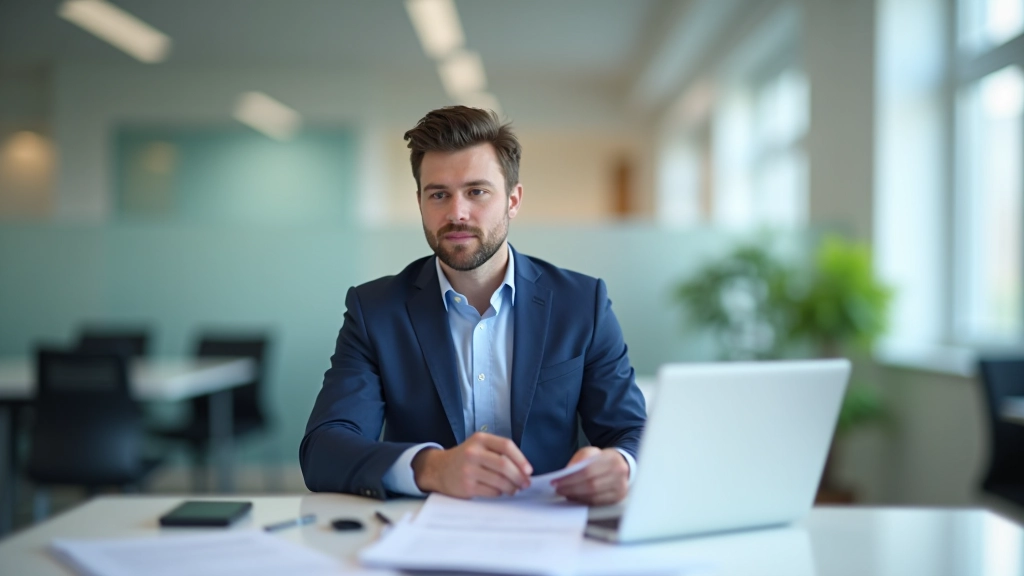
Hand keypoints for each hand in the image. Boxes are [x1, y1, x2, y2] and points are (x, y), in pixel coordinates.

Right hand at [412, 432, 532, 497]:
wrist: (439, 469)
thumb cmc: (466, 458)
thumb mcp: (479, 446)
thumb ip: (498, 452)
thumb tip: (524, 469)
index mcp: (480, 439)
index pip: (506, 445)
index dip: (521, 459)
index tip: (529, 470)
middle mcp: (473, 452)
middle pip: (504, 464)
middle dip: (519, 476)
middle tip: (525, 484)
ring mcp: (468, 470)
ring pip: (500, 480)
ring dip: (512, 487)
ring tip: (514, 489)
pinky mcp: (466, 486)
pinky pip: (492, 491)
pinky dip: (500, 493)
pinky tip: (501, 491)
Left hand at [552, 447, 629, 505]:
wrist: (622, 465)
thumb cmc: (603, 459)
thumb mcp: (591, 452)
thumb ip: (579, 459)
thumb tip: (567, 473)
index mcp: (612, 459)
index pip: (588, 470)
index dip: (570, 478)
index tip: (556, 481)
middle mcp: (620, 474)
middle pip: (591, 485)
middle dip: (571, 488)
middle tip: (558, 488)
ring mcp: (621, 487)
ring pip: (594, 496)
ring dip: (576, 496)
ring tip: (565, 493)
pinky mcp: (618, 498)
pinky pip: (597, 503)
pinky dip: (583, 501)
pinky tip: (575, 497)